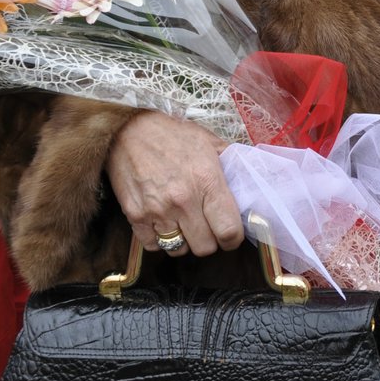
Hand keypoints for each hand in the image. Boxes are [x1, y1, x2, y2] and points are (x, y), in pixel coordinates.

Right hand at [107, 110, 239, 257]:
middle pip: (205, 247)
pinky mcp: (135, 216)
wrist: (127, 130)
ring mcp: (157, 210)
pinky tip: (164, 224)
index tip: (231, 235)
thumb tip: (252, 182)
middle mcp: (183, 200)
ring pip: (179, 250)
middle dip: (210, 240)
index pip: (228, 230)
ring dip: (185, 241)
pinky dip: (159, 240)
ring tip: (185, 224)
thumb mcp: (209, 142)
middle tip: (207, 228)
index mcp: (207, 181)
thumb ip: (231, 164)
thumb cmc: (172, 135)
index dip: (234, 239)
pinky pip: (153, 246)